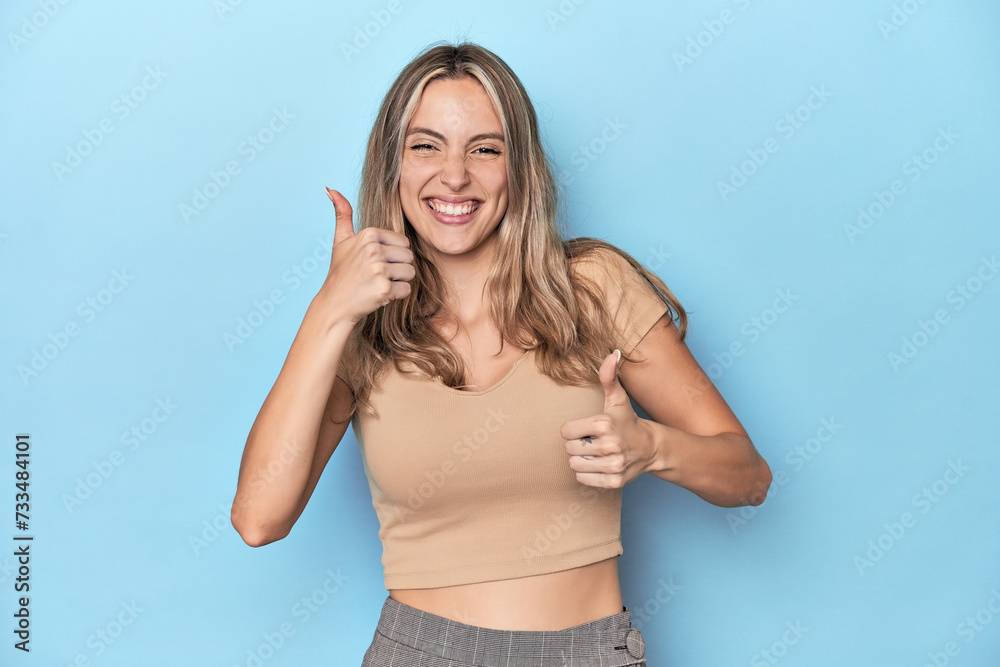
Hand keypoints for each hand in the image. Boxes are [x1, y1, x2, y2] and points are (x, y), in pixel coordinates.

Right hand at [316, 187, 415, 323]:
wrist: (335, 304)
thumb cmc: (341, 272)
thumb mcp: (341, 240)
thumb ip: (342, 214)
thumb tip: (330, 189)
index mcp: (369, 234)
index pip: (403, 243)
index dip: (392, 255)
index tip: (373, 262)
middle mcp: (373, 249)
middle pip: (409, 257)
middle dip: (398, 268)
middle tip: (377, 275)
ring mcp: (379, 269)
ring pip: (410, 272)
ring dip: (398, 282)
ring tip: (378, 283)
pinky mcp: (384, 289)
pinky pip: (406, 289)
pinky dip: (396, 295)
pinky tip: (379, 294)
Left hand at [560, 349, 657, 488]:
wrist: (651, 448)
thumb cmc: (628, 422)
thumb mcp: (618, 399)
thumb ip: (609, 377)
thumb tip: (612, 353)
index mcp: (604, 423)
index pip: (565, 431)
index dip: (574, 429)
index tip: (587, 429)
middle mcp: (609, 445)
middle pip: (569, 449)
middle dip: (578, 445)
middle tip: (593, 441)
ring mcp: (613, 465)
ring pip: (575, 465)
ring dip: (582, 460)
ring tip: (596, 453)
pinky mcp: (614, 481)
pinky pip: (583, 480)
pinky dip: (588, 474)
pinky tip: (600, 465)